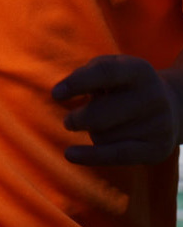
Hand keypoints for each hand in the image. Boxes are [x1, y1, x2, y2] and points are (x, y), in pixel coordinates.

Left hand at [52, 55, 182, 166]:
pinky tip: (70, 154)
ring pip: (103, 135)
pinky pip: (116, 155)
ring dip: (93, 132)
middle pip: (99, 115)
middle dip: (77, 119)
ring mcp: (159, 124)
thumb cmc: (123, 86)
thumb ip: (83, 75)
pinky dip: (90, 156)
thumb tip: (59, 93)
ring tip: (107, 124)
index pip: (105, 73)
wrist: (172, 108)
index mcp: (139, 71)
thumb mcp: (107, 69)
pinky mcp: (157, 148)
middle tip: (69, 121)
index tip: (55, 94)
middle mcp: (153, 96)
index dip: (77, 83)